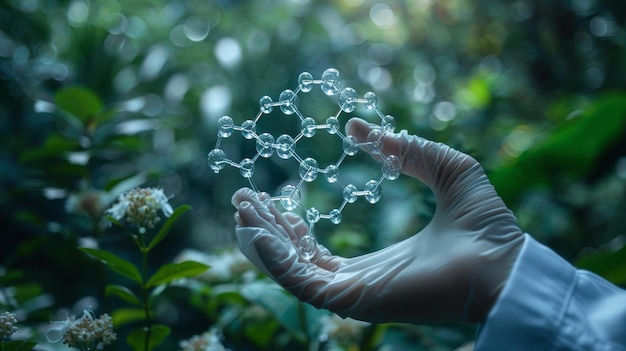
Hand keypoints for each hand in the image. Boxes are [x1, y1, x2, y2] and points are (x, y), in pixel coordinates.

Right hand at [232, 117, 524, 323]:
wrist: (506, 262)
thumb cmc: (486, 225)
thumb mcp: (444, 168)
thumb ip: (404, 148)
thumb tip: (357, 128)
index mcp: (378, 262)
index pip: (318, 251)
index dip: (290, 226)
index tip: (269, 199)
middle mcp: (360, 282)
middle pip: (297, 261)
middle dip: (266, 231)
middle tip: (241, 201)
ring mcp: (355, 294)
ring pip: (291, 271)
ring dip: (263, 241)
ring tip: (241, 210)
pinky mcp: (354, 300)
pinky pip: (300, 281)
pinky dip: (274, 257)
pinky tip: (257, 230)